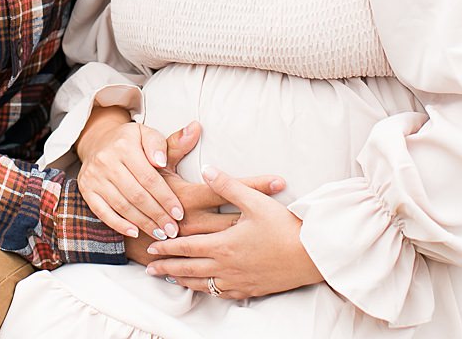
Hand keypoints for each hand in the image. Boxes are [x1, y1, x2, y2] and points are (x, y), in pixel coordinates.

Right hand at [76, 115, 199, 240]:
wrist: (97, 141)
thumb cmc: (131, 141)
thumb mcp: (149, 135)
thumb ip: (172, 140)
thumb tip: (192, 133)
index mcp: (125, 145)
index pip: (149, 178)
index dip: (165, 197)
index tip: (179, 213)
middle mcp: (106, 160)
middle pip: (136, 194)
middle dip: (156, 215)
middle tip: (172, 230)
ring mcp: (94, 176)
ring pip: (121, 205)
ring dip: (142, 222)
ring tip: (159, 233)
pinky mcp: (86, 189)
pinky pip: (102, 212)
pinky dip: (118, 224)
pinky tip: (135, 232)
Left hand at [143, 166, 324, 299]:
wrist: (311, 255)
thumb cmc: (284, 226)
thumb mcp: (255, 200)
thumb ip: (228, 184)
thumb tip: (207, 168)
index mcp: (223, 244)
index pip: (186, 247)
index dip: (166, 247)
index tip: (151, 247)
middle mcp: (226, 266)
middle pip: (188, 269)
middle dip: (167, 268)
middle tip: (149, 268)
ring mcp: (238, 280)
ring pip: (202, 284)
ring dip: (182, 281)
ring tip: (169, 280)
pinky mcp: (251, 289)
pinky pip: (221, 293)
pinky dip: (207, 290)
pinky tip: (204, 288)